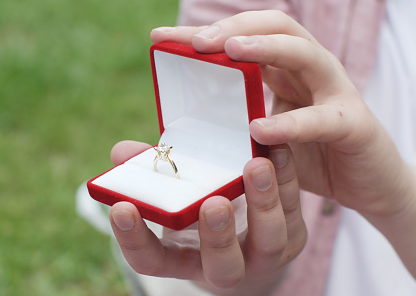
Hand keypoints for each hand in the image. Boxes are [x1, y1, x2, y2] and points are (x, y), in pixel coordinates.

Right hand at [109, 141, 305, 294]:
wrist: (244, 236)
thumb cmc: (196, 214)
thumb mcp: (171, 199)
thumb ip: (150, 175)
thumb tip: (122, 151)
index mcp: (182, 259)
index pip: (151, 260)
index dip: (134, 239)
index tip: (121, 207)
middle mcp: (223, 266)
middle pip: (222, 266)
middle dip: (218, 236)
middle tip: (212, 202)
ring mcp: (262, 255)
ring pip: (269, 242)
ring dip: (263, 203)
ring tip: (255, 165)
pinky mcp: (292, 237)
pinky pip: (294, 210)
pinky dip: (288, 178)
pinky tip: (277, 150)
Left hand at [150, 10, 414, 218]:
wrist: (367, 186)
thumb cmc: (310, 158)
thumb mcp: (261, 139)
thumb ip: (231, 129)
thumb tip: (174, 134)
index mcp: (284, 70)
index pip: (242, 38)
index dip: (202, 34)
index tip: (161, 38)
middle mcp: (309, 71)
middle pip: (274, 28)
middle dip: (233, 28)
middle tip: (196, 40)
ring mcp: (335, 92)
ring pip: (303, 53)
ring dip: (265, 48)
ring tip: (228, 52)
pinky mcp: (353, 124)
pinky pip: (321, 118)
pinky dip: (291, 123)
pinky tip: (260, 128)